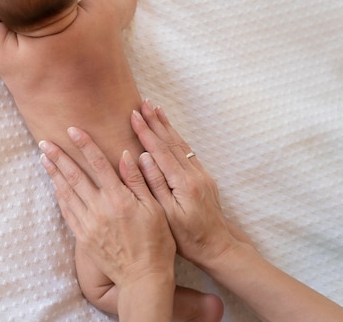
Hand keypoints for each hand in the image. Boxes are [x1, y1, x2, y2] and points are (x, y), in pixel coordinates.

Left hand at [39, 127, 175, 286]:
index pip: (99, 164)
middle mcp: (100, 209)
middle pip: (75, 177)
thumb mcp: (154, 209)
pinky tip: (54, 185)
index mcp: (119, 199)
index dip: (85, 145)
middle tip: (44, 141)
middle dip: (58, 157)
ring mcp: (89, 224)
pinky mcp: (83, 237)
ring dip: (53, 174)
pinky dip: (59, 196)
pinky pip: (67, 211)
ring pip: (66, 193)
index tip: (72, 130)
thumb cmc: (156, 243)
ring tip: (43, 158)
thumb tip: (126, 154)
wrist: (143, 278)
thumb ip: (138, 181)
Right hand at [130, 101, 239, 266]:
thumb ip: (155, 185)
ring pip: (181, 144)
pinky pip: (187, 151)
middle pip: (172, 142)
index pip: (160, 151)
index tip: (133, 115)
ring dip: (166, 125)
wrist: (218, 247)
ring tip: (155, 108)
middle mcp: (195, 174)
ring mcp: (201, 175)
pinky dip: (176, 137)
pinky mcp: (203, 178)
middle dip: (156, 122)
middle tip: (143, 103)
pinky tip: (169, 130)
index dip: (146, 132)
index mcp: (184, 183)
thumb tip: (143, 158)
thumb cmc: (187, 238)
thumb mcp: (167, 216)